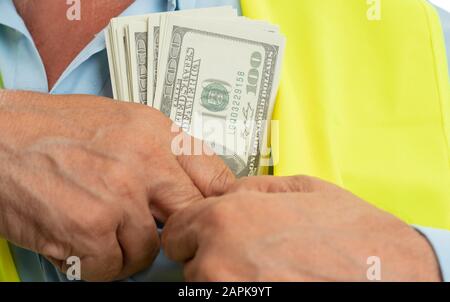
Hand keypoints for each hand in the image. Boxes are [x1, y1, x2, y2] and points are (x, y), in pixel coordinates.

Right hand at [0, 90, 233, 280]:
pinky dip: (97, 263)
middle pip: (190, 217)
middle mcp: (145, 162)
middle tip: (151, 229)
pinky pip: (113, 267)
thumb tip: (187, 186)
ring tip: (100, 230)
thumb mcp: (122, 123)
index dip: (219, 202)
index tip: (215, 215)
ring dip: (126, 249)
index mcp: (157, 132)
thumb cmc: (53, 128)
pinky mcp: (90, 229)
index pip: (214, 176)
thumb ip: (160, 153)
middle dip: (173, 230)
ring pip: (148, 250)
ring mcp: (119, 197)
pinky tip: (80, 240)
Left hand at [162, 176, 440, 280]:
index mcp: (225, 219)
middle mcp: (217, 260)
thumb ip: (251, 188)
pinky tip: (271, 283)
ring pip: (205, 286)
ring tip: (267, 273)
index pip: (176, 230)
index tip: (205, 236)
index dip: (193, 231)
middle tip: (250, 255)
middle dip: (212, 255)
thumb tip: (229, 192)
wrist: (392, 277)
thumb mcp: (301, 189)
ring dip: (226, 279)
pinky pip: (221, 301)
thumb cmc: (352, 237)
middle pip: (190, 261)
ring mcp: (227, 295)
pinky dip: (241, 292)